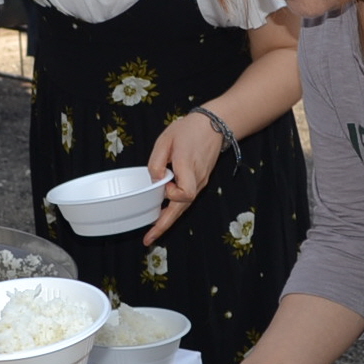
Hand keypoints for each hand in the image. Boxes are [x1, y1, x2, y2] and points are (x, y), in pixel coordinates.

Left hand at [142, 111, 224, 244]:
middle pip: (182, 208)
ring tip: (153, 230)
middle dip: (164, 225)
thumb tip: (154, 180)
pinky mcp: (200, 181)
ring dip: (168, 218)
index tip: (163, 185)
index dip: (172, 194)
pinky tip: (164, 211)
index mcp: (188, 167)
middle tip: (149, 238)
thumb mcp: (166, 140)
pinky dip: (174, 207)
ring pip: (184, 206)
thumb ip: (157, 161)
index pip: (185, 193)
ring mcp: (200, 182)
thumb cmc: (189, 130)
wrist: (215, 125)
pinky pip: (186, 198)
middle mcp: (197, 179)